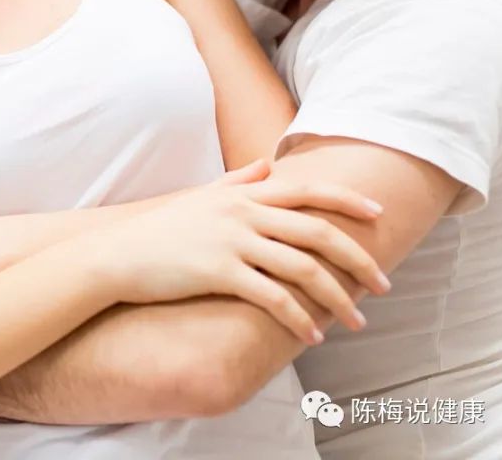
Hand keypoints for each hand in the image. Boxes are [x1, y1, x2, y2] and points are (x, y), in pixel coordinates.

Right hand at [87, 160, 390, 344]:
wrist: (117, 255)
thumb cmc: (160, 230)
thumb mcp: (200, 197)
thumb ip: (238, 180)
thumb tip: (268, 165)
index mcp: (243, 196)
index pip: (307, 190)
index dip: (348, 201)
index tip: (380, 215)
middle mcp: (243, 215)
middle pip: (317, 232)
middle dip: (358, 259)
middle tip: (383, 284)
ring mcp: (232, 243)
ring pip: (302, 269)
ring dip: (337, 297)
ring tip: (356, 320)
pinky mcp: (219, 273)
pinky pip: (272, 298)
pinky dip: (297, 318)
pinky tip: (310, 336)